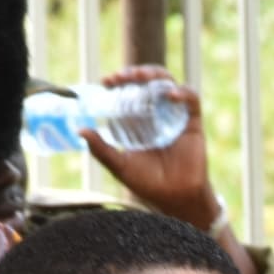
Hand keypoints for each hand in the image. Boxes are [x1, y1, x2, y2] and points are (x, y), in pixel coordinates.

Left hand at [80, 65, 219, 230]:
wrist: (175, 199)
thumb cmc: (148, 185)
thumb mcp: (120, 166)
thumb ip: (101, 150)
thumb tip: (80, 131)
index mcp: (137, 121)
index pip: (128, 93)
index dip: (118, 83)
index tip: (107, 81)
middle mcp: (156, 114)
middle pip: (146, 83)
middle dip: (134, 74)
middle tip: (120, 77)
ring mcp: (174, 115)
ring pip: (167, 84)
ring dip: (154, 75)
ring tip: (142, 76)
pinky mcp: (193, 121)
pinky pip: (191, 99)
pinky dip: (182, 92)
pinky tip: (170, 95)